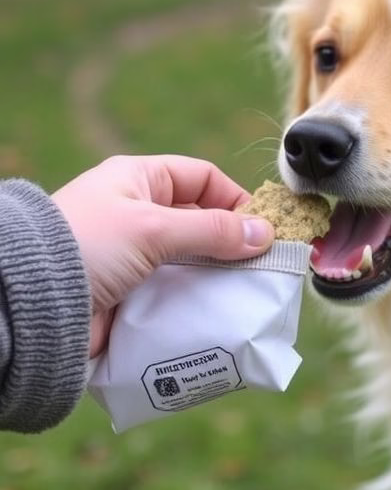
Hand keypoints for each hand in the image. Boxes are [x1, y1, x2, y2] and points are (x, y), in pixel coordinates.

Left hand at [52, 155, 273, 356]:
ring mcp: (135, 254)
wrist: (27, 304)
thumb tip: (265, 234)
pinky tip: (219, 311)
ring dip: (217, 275)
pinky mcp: (132, 291)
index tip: (263, 228)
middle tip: (263, 266)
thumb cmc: (87, 245)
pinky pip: (177, 290)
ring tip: (247, 293)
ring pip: (193, 259)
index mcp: (140, 181)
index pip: (202, 179)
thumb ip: (212, 230)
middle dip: (232, 243)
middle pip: (202, 222)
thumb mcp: (153, 227)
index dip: (235, 199)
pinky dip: (198, 299)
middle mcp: (139, 213)